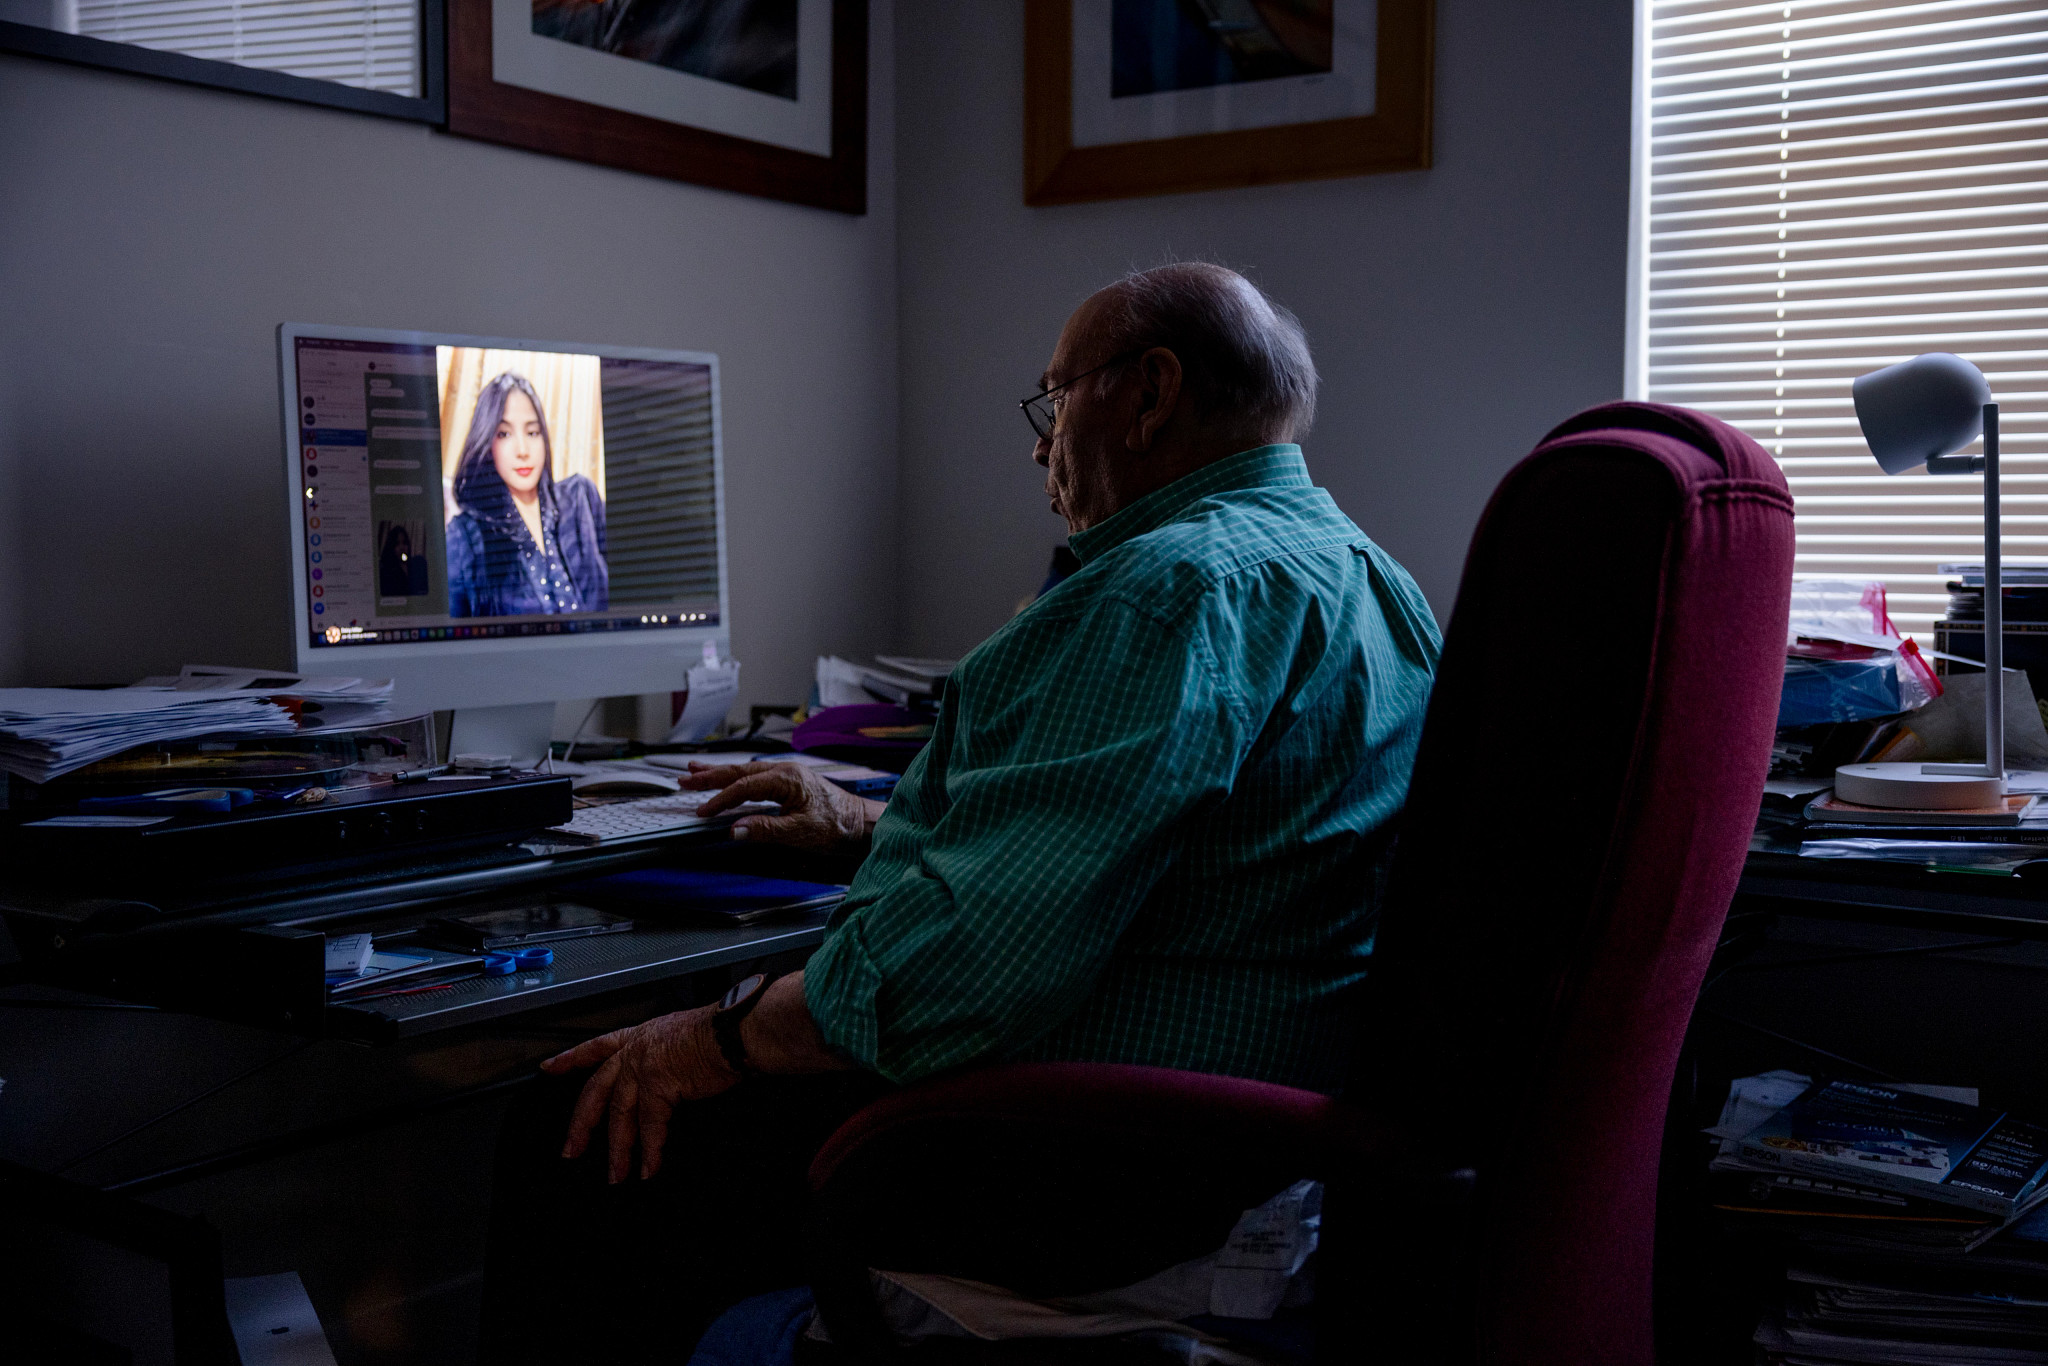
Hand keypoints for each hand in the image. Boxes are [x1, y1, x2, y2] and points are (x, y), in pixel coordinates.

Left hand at [540, 1007, 736, 1181]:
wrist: (732, 1030)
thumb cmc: (718, 1031)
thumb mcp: (680, 1035)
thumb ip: (664, 1056)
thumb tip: (667, 1080)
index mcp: (639, 1037)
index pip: (596, 1047)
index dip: (571, 1059)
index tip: (549, 1069)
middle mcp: (635, 1051)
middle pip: (596, 1091)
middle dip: (582, 1124)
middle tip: (571, 1149)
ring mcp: (643, 1068)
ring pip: (620, 1117)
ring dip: (619, 1151)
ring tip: (617, 1175)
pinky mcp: (659, 1086)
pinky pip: (650, 1127)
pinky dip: (650, 1152)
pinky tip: (649, 1168)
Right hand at [680, 761, 883, 850]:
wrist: (860, 823)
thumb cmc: (837, 826)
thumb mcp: (801, 832)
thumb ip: (766, 829)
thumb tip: (735, 830)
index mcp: (787, 778)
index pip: (744, 787)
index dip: (721, 800)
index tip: (703, 811)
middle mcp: (785, 771)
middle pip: (739, 772)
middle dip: (710, 776)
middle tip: (684, 780)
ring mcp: (787, 775)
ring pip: (745, 772)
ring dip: (719, 774)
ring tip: (694, 771)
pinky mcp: (789, 783)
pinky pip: (755, 777)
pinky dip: (736, 778)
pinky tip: (726, 778)